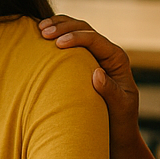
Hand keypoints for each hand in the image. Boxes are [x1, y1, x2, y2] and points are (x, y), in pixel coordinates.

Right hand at [38, 16, 140, 149]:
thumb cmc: (120, 121)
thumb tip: (97, 73)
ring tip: (39, 28)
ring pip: (76, 30)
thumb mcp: (120, 108)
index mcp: (117, 59)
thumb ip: (110, 91)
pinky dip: (56, 35)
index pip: (95, 40)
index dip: (76, 38)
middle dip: (63, 27)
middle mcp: (106, 53)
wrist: (117, 132)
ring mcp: (94, 55)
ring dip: (58, 26)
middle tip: (43, 32)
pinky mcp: (83, 61)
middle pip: (84, 29)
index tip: (57, 44)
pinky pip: (70, 43)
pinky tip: (40, 36)